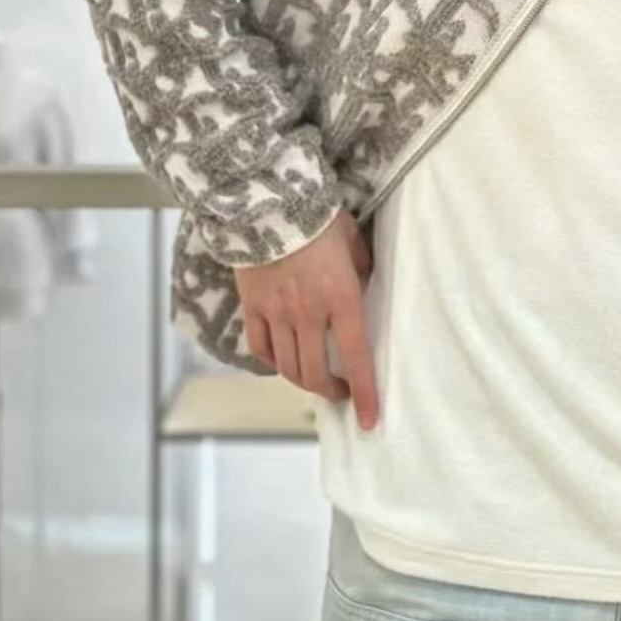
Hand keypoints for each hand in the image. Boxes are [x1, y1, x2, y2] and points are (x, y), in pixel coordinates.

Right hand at [236, 209, 378, 429]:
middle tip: (341, 391)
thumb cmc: (316, 216)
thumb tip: (365, 283)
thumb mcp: (352, 239)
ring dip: (303, 381)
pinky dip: (272, 361)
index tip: (369, 419)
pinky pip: (261, 348)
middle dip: (331, 390)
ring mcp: (277, 313)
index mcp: (341, 297)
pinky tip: (281, 359)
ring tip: (314, 379)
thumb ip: (361, 267)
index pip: (357, 357)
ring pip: (288, 366)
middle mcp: (309, 313)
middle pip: (315, 372)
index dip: (365, 393)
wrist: (266, 201)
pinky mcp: (252, 306)